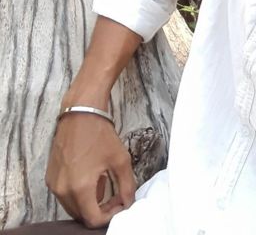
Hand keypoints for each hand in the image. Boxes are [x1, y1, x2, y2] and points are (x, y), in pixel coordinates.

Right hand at [45, 112, 135, 227]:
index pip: (93, 220)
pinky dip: (78, 194)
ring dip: (89, 203)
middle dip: (100, 211)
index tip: (120, 203)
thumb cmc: (101, 134)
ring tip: (105, 185)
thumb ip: (127, 185)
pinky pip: (65, 195)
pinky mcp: (50, 177)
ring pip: (73, 207)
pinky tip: (92, 177)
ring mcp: (53, 184)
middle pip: (81, 215)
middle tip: (115, 197)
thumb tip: (128, 203)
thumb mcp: (120, 159)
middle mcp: (62, 190)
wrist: (81, 113)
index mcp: (80, 188)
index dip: (110, 216)